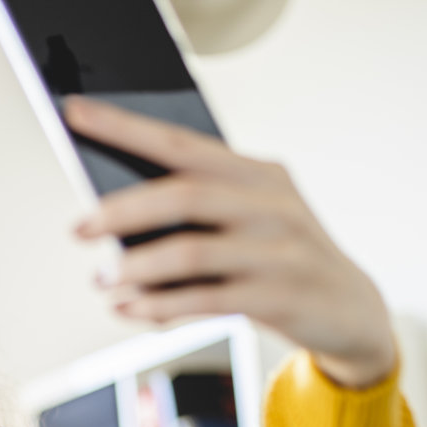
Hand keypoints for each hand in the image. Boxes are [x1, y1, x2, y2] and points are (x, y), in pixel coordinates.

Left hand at [66, 96, 397, 388]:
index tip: (75, 115)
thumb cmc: (280, 259)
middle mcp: (272, 203)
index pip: (180, 143)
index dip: (125, 128)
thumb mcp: (250, 220)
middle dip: (121, 210)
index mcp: (258, 173)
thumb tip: (112, 218)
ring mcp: (279, 250)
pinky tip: (129, 309)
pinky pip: (205, 300)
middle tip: (78, 228)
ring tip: (101, 280)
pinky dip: (159, 306)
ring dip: (136, 268)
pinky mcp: (279, 296)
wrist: (352, 311)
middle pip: (183, 195)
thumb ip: (197, 211)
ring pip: (190, 252)